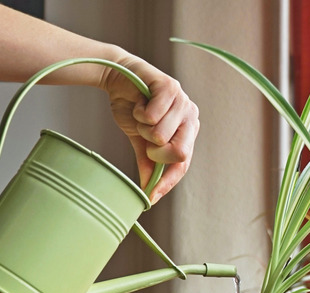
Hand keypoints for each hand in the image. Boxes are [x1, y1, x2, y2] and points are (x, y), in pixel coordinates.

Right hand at [100, 55, 197, 203]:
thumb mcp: (140, 140)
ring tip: (141, 115)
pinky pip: (153, 116)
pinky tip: (140, 103)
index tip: (151, 197)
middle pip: (179, 153)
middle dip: (156, 152)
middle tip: (145, 139)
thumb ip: (148, 163)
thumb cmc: (133, 108)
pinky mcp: (170, 87)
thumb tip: (148, 194)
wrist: (118, 78)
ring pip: (161, 135)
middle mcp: (191, 117)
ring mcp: (183, 101)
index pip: (183, 164)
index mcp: (187, 132)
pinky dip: (140, 113)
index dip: (168, 181)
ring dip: (143, 129)